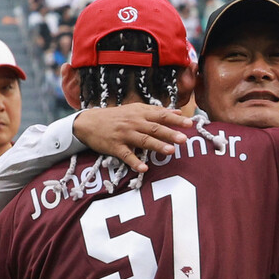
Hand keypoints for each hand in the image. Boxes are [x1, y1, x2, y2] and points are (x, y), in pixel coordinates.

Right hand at [73, 104, 193, 172]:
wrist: (89, 122)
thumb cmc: (116, 116)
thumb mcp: (135, 109)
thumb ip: (156, 111)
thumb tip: (177, 112)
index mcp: (140, 113)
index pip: (161, 115)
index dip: (175, 119)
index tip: (190, 123)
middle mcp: (134, 123)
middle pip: (154, 128)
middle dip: (169, 133)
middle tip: (184, 138)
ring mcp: (124, 135)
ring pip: (143, 141)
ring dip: (157, 146)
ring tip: (170, 151)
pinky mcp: (115, 147)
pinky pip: (126, 155)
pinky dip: (135, 162)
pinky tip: (144, 168)